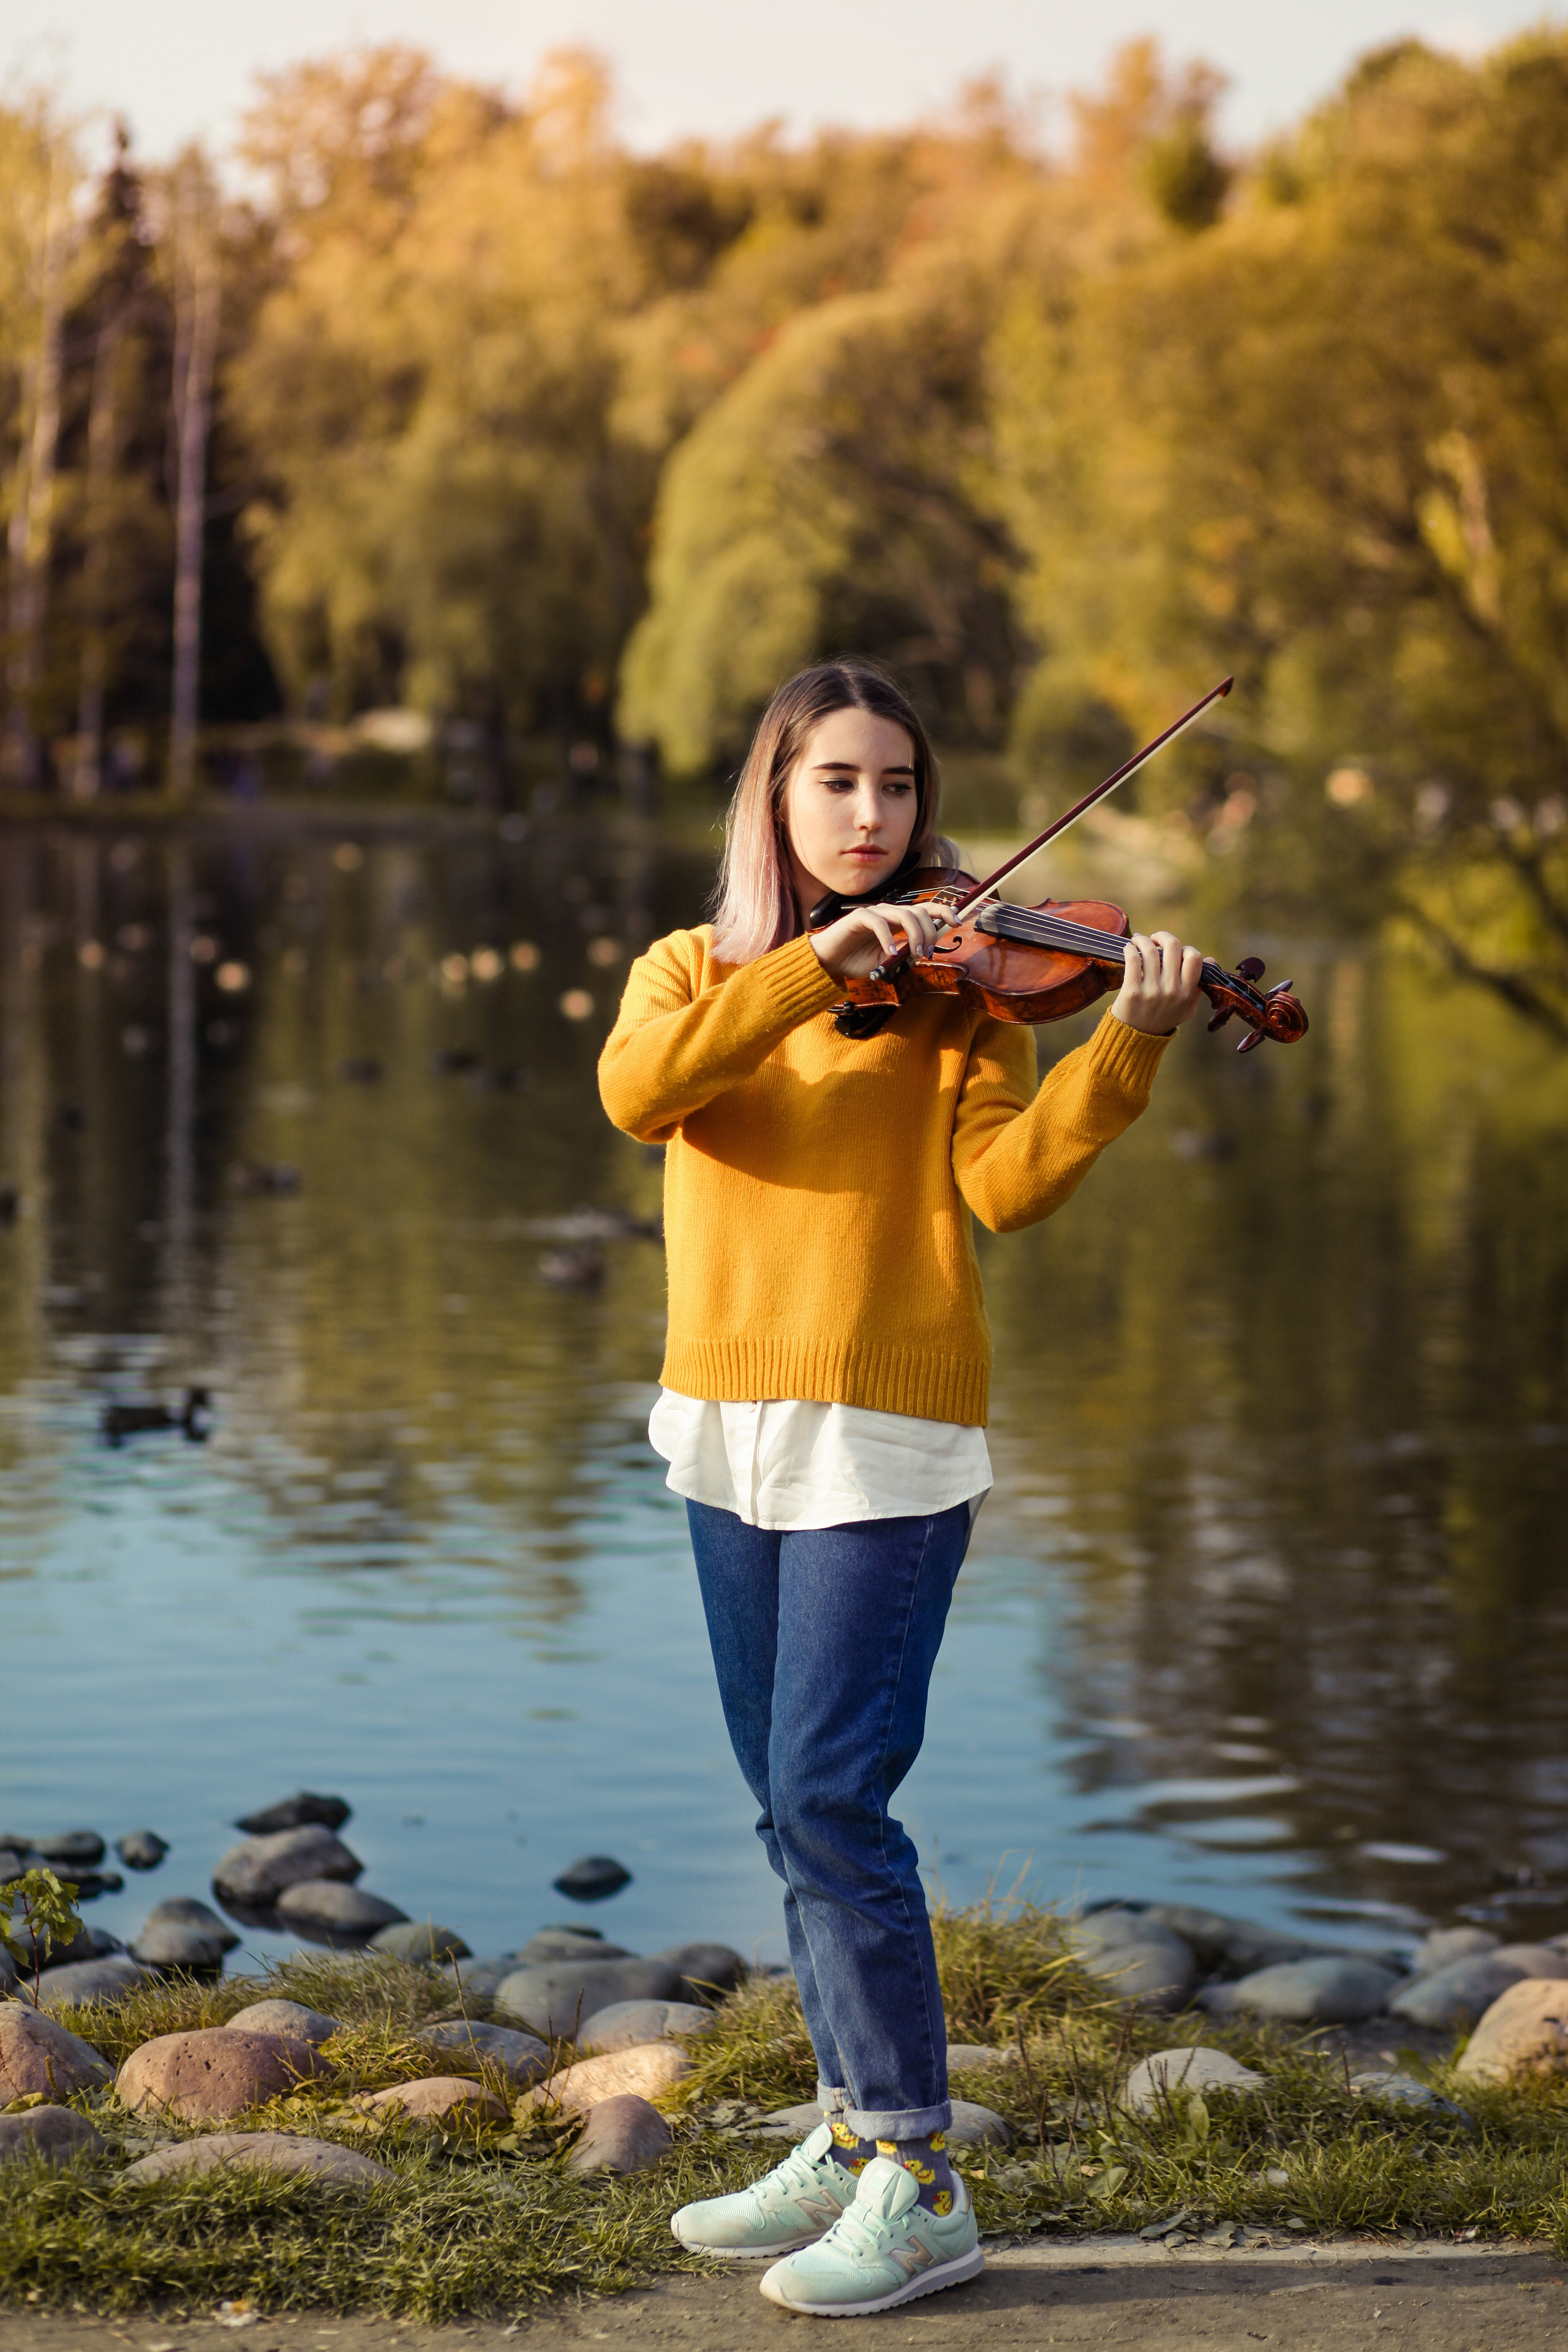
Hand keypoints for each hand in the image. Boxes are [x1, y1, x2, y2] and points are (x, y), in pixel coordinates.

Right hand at [809, 899, 945, 981]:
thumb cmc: (857, 960)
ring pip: (904, 913)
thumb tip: (922, 952)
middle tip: (928, 952)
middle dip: (930, 931)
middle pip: (920, 911)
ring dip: (915, 934)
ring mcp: (875, 913)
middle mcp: (889, 913)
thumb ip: (904, 954)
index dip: (944, 911)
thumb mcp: (888, 961)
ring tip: (915, 952)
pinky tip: (890, 952)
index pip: (925, 909)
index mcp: (898, 921)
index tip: (957, 921)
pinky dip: (888, 937)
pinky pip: (879, 922)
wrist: (830, 961)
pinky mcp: (859, 917)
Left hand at [1112, 930, 1203, 1033]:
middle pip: (1173, 947)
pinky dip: (1129, 948)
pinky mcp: (1132, 990)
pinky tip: (1128, 949)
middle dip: (1163, 936)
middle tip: (1154, 939)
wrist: (1136, 1038)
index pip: (1194, 957)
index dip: (1185, 948)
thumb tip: (1211, 960)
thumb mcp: (1187, 1007)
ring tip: (1138, 941)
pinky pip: (1133, 959)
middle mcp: (1172, 990)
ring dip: (1143, 940)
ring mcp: (1152, 990)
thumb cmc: (1162, 1018)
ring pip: (1150, 950)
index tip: (1174, 951)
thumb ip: (1199, 985)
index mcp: (1187, 992)